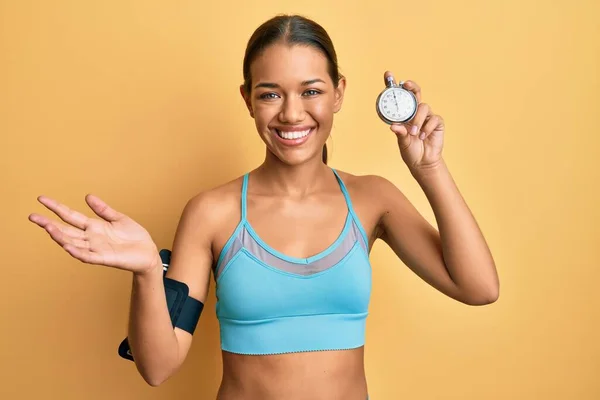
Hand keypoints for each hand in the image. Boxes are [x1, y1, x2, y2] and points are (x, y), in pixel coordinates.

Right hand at [29, 194, 160, 274]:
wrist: (149, 253)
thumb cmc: (134, 237)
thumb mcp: (118, 219)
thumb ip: (103, 209)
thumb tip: (87, 196)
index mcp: (94, 227)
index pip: (70, 216)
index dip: (56, 207)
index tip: (41, 199)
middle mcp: (91, 238)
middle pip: (66, 230)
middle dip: (49, 223)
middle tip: (32, 216)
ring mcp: (96, 249)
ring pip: (73, 242)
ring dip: (60, 236)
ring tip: (47, 228)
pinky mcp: (105, 258)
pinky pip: (87, 256)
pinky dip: (77, 251)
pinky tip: (67, 246)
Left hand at [384, 71, 444, 172]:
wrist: (423, 163)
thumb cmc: (411, 151)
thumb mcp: (402, 142)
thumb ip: (399, 133)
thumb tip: (394, 126)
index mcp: (404, 115)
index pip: (399, 97)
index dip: (393, 84)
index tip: (388, 74)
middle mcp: (415, 112)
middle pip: (415, 92)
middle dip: (411, 86)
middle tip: (406, 85)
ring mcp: (427, 116)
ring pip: (424, 107)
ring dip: (418, 120)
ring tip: (414, 133)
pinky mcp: (437, 122)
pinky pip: (434, 119)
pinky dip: (427, 128)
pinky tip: (423, 136)